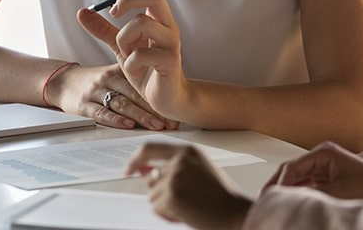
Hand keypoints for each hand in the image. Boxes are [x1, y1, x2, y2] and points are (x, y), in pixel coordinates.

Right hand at [45, 62, 176, 130]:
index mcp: (119, 70)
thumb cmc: (94, 80)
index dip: (159, 98)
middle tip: (170, 122)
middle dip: (155, 109)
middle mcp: (109, 79)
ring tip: (156, 125)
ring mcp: (96, 92)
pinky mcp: (84, 105)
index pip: (143, 84)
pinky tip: (128, 125)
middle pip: (136, 95)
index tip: (174, 111)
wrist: (62, 81)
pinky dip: (115, 119)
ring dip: (141, 116)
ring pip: (122, 104)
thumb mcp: (114, 71)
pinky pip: (101, 113)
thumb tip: (165, 90)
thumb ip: (136, 78)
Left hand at [77, 0, 191, 119]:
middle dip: (128, 0)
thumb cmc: (147, 70)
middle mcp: (168, 26)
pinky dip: (131, 63)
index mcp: (158, 18)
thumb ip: (104, 30)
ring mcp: (171, 43)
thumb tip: (82, 12)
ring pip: (143, 23)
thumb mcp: (121, 46)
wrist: (167, 99)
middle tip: (113, 14)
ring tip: (125, 55)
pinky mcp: (170, 62)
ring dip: (124, 38)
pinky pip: (142, 54)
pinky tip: (134, 72)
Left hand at [125, 142, 251, 229]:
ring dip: (166, 205)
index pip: (150, 148)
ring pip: (152, 195)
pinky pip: (156, 208)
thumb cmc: (220, 195)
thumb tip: (142, 171)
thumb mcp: (198, 170)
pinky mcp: (170, 195)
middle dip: (159, 192)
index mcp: (187, 150)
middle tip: (182, 201)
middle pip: (150, 177)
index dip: (135, 159)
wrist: (234, 212)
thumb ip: (172, 166)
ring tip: (190, 206)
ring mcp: (173, 177)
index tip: (128, 169)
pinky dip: (168, 215)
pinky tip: (187, 214)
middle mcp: (179, 160)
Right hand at [264, 141, 362, 205]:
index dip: (277, 184)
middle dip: (280, 187)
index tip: (268, 197)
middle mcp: (323, 157)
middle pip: (292, 172)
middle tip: (266, 201)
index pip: (291, 167)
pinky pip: (309, 186)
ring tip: (277, 203)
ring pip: (299, 180)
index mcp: (323, 152)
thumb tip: (288, 200)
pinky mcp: (331, 179)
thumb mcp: (338, 192)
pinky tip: (294, 204)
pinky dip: (301, 195)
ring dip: (289, 191)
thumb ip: (310, 195)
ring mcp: (327, 168)